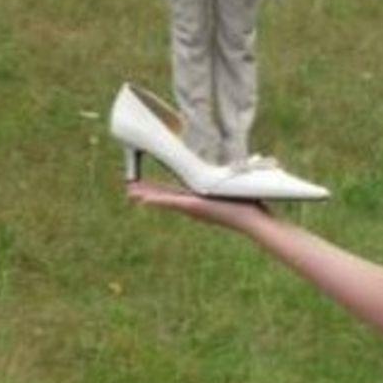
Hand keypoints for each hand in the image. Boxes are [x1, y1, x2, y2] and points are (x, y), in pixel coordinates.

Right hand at [126, 180, 268, 232]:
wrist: (252, 218)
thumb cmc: (248, 204)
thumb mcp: (234, 187)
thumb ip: (231, 177)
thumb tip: (242, 164)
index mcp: (199, 198)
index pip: (175, 192)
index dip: (159, 189)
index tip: (146, 185)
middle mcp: (193, 203)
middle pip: (165, 196)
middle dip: (147, 192)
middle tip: (130, 189)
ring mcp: (192, 206)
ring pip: (164, 200)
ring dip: (147, 196)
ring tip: (131, 193)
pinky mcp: (193, 207)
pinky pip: (171, 203)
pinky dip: (156, 201)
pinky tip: (143, 200)